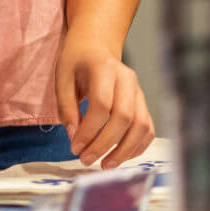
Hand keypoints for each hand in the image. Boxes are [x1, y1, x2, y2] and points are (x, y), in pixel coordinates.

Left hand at [53, 36, 154, 166]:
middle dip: (105, 143)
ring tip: (105, 165)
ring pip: (141, 125)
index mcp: (104, 67)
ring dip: (124, 150)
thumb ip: (66, 107)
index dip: (89, 129)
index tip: (75, 147)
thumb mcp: (61, 78)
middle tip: (86, 160)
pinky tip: (120, 156)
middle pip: (124, 117)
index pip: (101, 104)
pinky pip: (148, 128)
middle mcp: (127, 78)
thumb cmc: (76, 62)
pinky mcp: (143, 103)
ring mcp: (139, 91)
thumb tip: (75, 137)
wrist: (95, 45)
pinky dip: (137, 146)